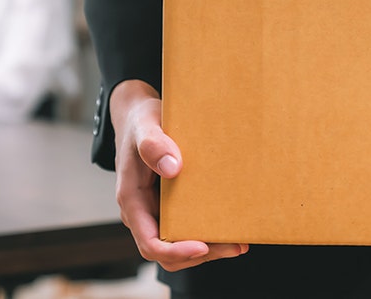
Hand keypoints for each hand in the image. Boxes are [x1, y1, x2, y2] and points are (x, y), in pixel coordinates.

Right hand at [109, 79, 247, 271]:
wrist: (138, 116)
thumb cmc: (140, 121)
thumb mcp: (144, 126)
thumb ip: (153, 145)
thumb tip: (172, 168)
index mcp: (131, 199)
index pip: (150, 242)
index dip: (175, 251)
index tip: (202, 246)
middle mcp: (142, 212)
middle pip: (167, 252)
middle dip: (200, 254)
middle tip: (234, 246)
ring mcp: (155, 210)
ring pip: (178, 244)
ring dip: (208, 248)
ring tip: (239, 242)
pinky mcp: (169, 205)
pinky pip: (185, 228)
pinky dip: (207, 233)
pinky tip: (230, 227)